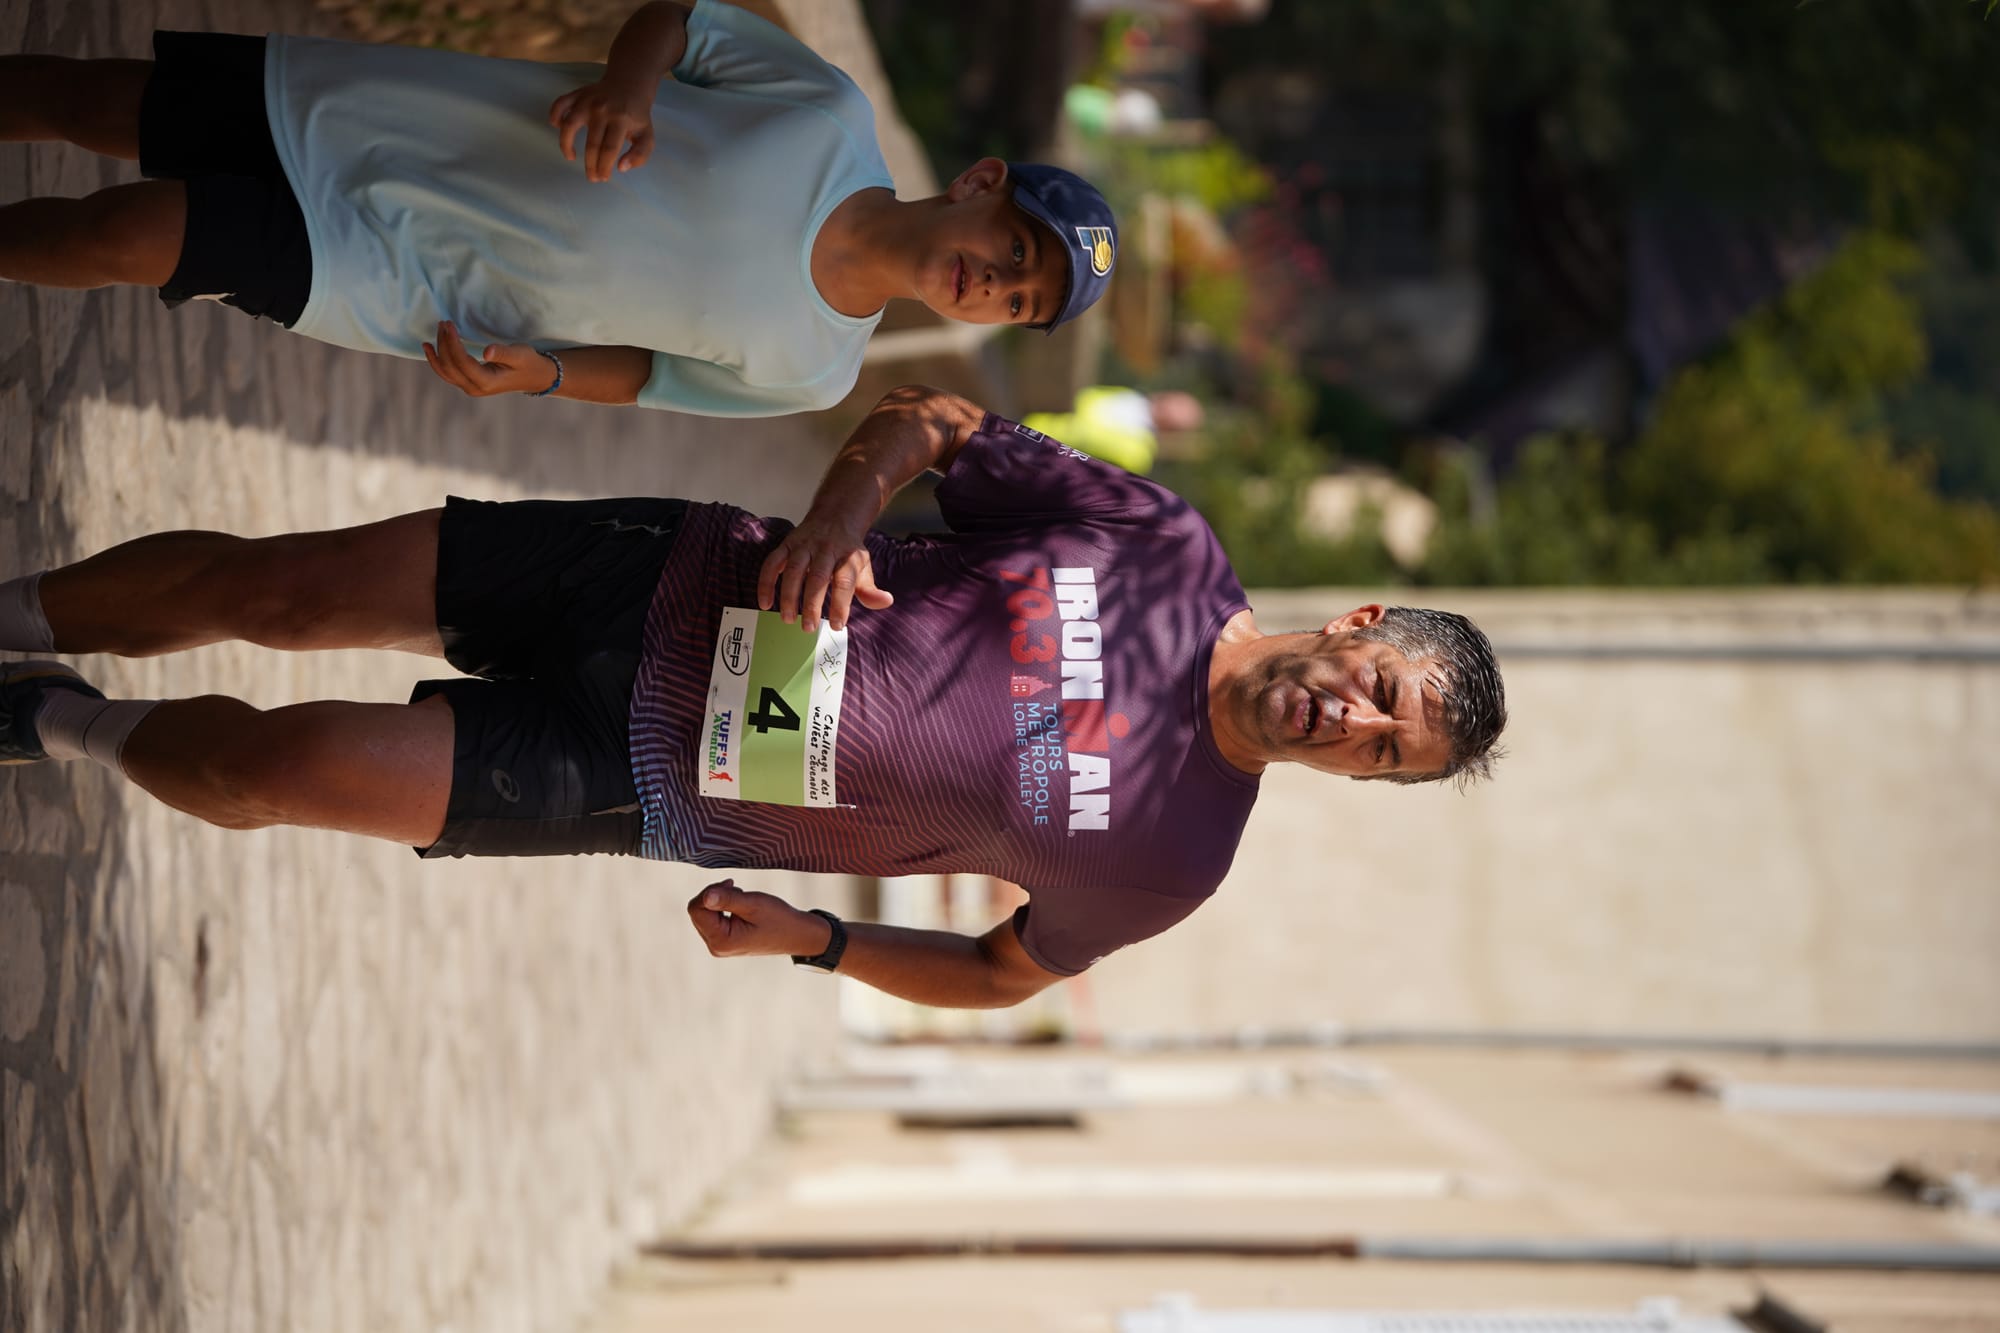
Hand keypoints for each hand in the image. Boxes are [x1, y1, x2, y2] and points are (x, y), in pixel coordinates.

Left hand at [422, 322, 556, 396]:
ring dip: (438, 350)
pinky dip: (436, 361)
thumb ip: (503, 353)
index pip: (462, 362)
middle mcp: (475, 388)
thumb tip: (486, 351)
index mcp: (487, 382)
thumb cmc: (528, 363)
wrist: (533, 377)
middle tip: (444, 322)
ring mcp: (470, 388)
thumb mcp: (520, 355)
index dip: (453, 343)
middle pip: (450, 366)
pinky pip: (447, 374)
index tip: (449, 324)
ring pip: (445, 370)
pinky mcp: (468, 383)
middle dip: (444, 343)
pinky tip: (428, 348)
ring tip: (438, 330)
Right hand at [548, 79, 655, 181]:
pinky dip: (554, 115)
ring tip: (571, 157)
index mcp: (621, 120)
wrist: (629, 85)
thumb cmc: (636, 116)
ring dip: (566, 144)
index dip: (604, 167)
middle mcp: (602, 110)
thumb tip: (621, 168)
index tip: (602, 178)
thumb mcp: (646, 135)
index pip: (609, 149)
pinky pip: (560, 104)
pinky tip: (557, 127)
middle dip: (591, 164)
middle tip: (592, 177)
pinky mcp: (577, 94)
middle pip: (592, 143)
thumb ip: (640, 154)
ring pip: (570, 124)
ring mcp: (587, 101)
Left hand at [686, 881, 829, 957]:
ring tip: (743, 901)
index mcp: (721, 940)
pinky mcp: (725, 942)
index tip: (731, 884)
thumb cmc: (778, 919)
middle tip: (738, 890)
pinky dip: (724, 908)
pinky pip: (713, 920)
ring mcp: (720, 946)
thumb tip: (705, 896)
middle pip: (697, 912)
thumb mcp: (753, 904)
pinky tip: (741, 908)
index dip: (709, 892)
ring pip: (704, 914)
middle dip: (714, 896)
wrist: (796, 935)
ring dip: (720, 901)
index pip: (696, 909)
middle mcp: (716, 947)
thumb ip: (727, 899)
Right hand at [757, 510, 893, 632]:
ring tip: (788, 619)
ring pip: (793, 570)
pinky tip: (764, 603)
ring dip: (789, 595)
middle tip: (808, 628)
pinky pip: (772, 563)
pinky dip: (766, 582)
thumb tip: (886, 601)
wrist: (835, 516)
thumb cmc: (848, 551)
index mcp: (847, 556)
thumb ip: (870, 589)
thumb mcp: (863, 567)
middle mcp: (825, 549)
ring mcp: (804, 545)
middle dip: (812, 603)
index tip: (837, 625)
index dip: (841, 604)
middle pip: (817, 577)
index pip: (845, 582)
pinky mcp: (786, 545)